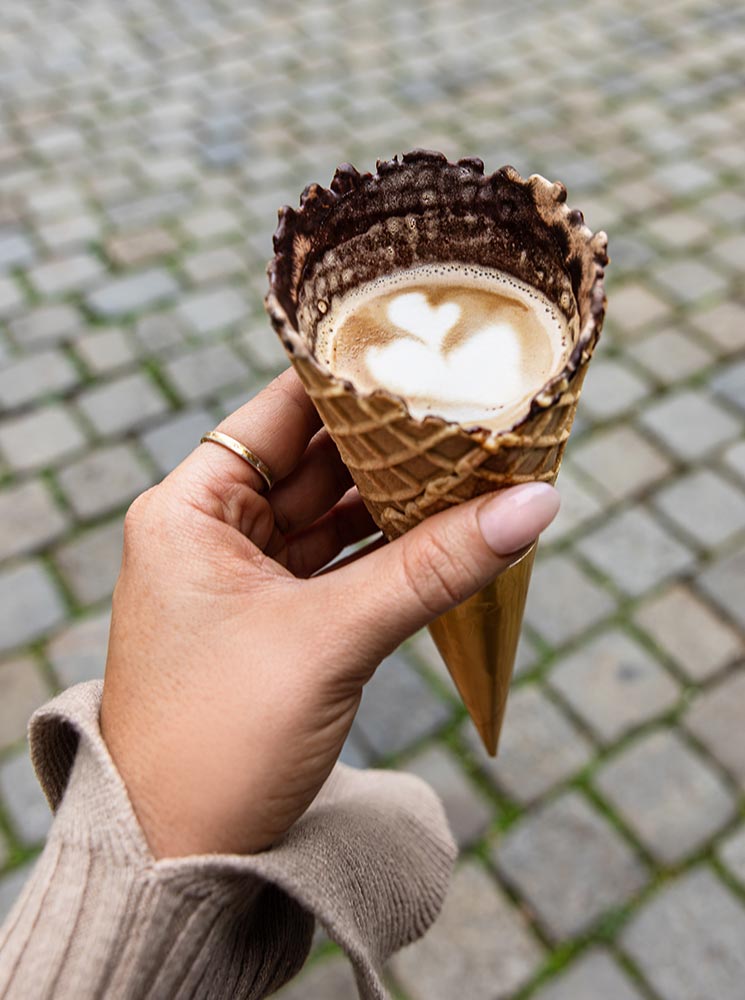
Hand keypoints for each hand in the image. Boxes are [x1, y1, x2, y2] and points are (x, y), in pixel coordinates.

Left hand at [101, 368, 558, 856]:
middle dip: (395, 446)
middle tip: (473, 413)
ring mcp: (246, 578)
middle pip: (317, 464)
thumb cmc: (219, 742)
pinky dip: (393, 554)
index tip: (427, 357)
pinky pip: (345, 567)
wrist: (178, 858)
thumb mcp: (331, 640)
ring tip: (479, 468)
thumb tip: (533, 504)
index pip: (279, 414)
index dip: (353, 384)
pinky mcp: (278, 622)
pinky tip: (451, 532)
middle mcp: (212, 531)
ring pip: (337, 518)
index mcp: (190, 508)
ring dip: (402, 502)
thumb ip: (432, 567)